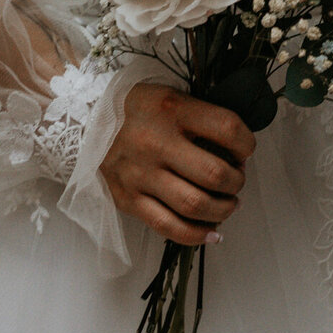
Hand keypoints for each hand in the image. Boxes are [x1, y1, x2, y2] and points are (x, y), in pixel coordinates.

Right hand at [100, 82, 255, 244]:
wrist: (86, 123)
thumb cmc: (139, 108)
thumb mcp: (171, 97)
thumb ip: (202, 117)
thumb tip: (237, 147)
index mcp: (172, 110)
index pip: (226, 128)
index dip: (246, 143)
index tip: (246, 149)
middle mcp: (157, 143)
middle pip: (213, 174)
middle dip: (236, 181)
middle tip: (237, 179)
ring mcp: (141, 175)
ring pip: (194, 205)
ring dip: (222, 209)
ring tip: (229, 204)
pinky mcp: (128, 200)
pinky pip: (168, 227)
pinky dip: (196, 235)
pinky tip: (212, 233)